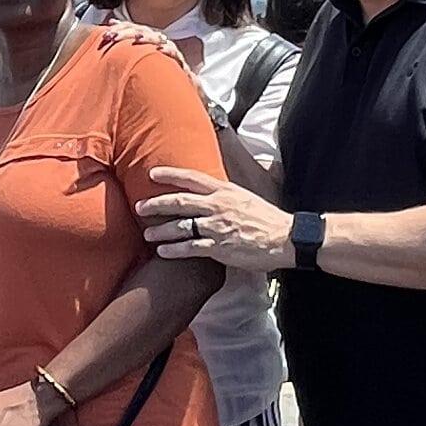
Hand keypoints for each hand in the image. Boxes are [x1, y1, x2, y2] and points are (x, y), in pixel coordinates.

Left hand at [134, 167, 293, 270]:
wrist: (286, 239)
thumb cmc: (267, 219)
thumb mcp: (244, 198)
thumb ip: (224, 195)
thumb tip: (208, 194)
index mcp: (225, 191)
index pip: (192, 178)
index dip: (170, 174)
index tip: (152, 174)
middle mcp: (218, 206)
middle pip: (179, 202)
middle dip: (156, 204)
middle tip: (140, 206)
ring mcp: (217, 227)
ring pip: (180, 226)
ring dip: (160, 230)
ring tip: (147, 234)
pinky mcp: (219, 248)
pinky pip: (190, 248)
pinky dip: (173, 249)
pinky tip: (162, 251)